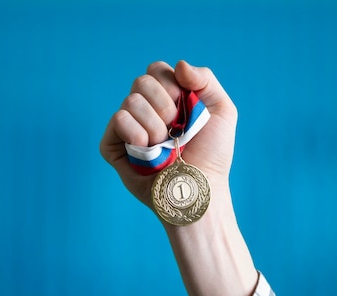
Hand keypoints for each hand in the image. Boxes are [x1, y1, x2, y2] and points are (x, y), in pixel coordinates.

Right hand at [100, 60, 237, 209]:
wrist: (200, 188)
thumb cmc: (213, 155)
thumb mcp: (222, 111)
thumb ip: (205, 79)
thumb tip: (179, 66)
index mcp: (168, 99)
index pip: (156, 70)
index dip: (170, 84)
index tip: (185, 105)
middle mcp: (146, 112)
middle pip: (141, 82)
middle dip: (165, 105)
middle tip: (176, 129)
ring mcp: (129, 129)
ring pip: (130, 101)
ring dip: (155, 125)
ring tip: (164, 146)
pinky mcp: (113, 146)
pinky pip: (118, 120)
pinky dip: (136, 134)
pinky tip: (148, 150)